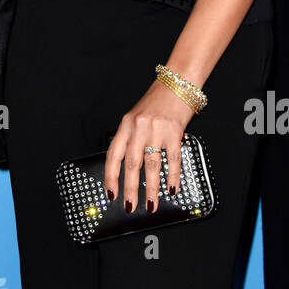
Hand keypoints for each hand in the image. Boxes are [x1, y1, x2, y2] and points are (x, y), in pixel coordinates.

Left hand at [103, 80, 194, 214]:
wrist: (177, 83)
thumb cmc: (157, 101)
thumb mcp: (136, 117)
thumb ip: (131, 138)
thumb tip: (128, 168)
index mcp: (126, 125)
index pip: (113, 155)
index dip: (110, 176)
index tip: (111, 193)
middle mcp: (138, 128)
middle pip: (131, 164)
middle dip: (130, 189)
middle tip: (129, 206)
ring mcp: (156, 130)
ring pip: (151, 165)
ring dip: (151, 188)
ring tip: (151, 203)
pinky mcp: (174, 132)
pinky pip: (172, 159)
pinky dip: (172, 176)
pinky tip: (172, 188)